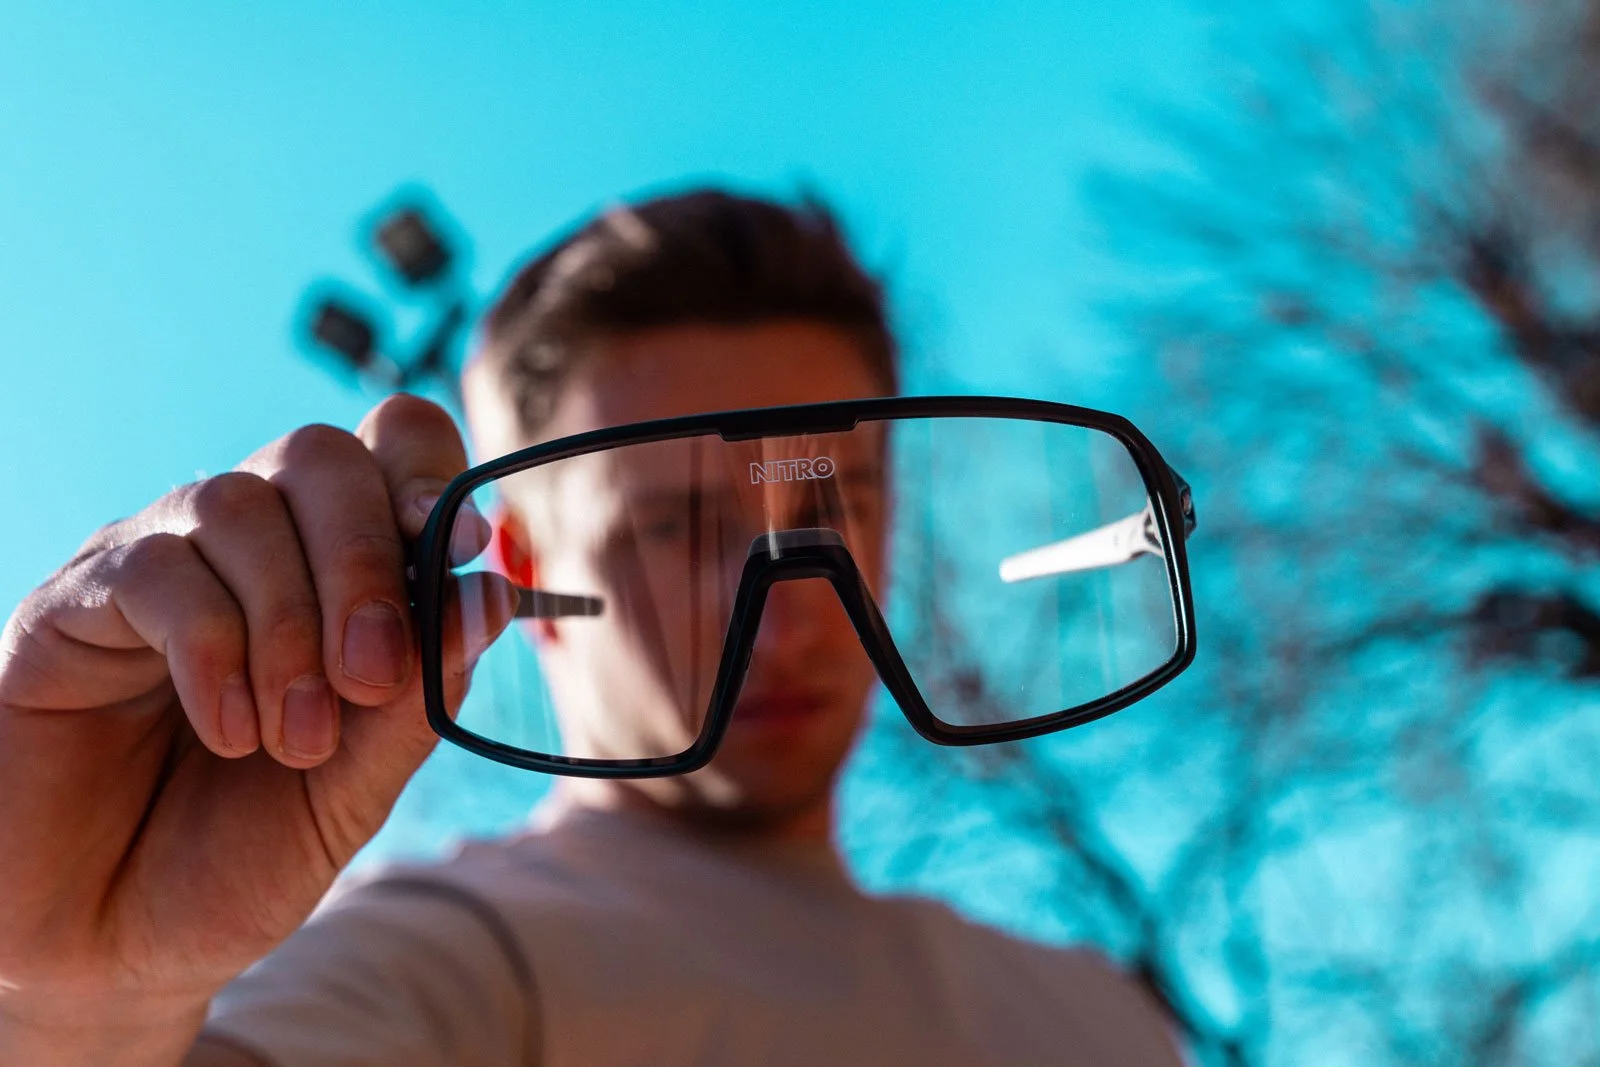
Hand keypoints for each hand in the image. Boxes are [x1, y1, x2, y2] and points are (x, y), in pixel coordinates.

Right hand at [0, 395, 513, 1050]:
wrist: (117, 944)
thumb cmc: (245, 853)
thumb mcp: (362, 781)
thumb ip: (423, 689)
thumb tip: (490, 591)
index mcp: (331, 568)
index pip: (389, 448)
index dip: (432, 475)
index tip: (464, 545)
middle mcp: (247, 546)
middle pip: (321, 457)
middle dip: (367, 562)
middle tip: (372, 676)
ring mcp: (158, 563)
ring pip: (241, 506)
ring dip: (291, 627)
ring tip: (296, 739)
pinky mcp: (72, 604)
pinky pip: (159, 571)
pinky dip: (216, 653)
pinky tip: (230, 734)